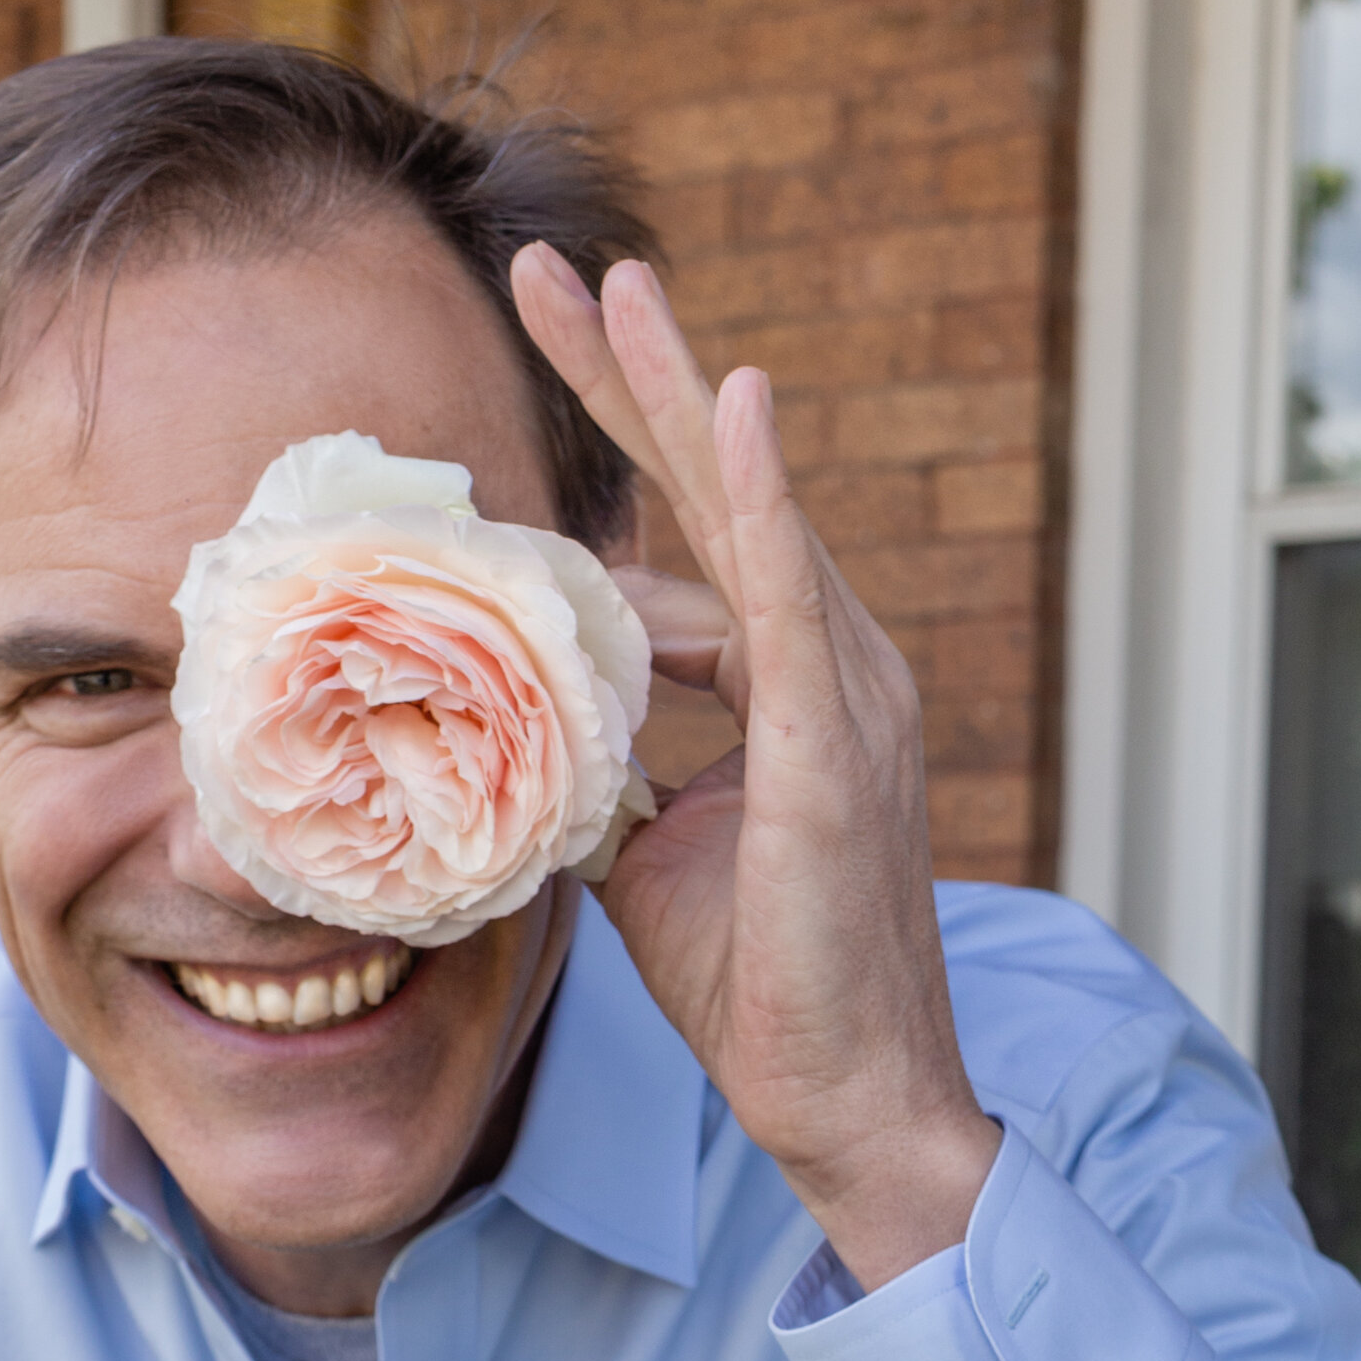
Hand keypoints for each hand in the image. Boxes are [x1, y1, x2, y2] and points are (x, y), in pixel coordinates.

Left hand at [511, 246, 996, 1290]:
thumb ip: (598, 765)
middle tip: (548, 266)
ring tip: (604, 292)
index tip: (534, 348)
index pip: (688, 537)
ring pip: (746, 516)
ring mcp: (843, 698)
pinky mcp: (833, 750)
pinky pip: (789, 602)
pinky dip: (757, 500)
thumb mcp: (644, 849)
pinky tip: (729, 407)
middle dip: (631, 374)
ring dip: (674, 394)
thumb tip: (516, 724)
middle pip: (718, 488)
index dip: (615, 446)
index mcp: (787, 684)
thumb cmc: (761, 981)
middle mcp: (830, 665)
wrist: (843, 1095)